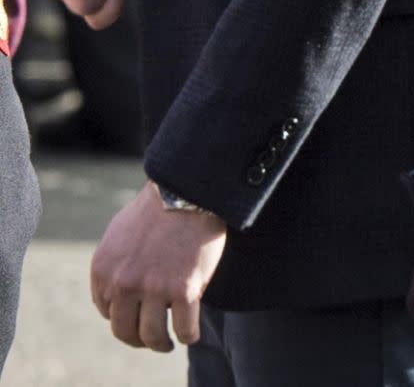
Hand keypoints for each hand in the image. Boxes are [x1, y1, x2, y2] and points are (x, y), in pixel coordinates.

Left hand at [91, 183, 225, 350]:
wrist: (189, 189)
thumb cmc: (157, 209)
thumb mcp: (119, 234)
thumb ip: (113, 266)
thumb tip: (115, 296)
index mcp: (103, 269)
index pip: (107, 312)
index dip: (124, 315)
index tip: (138, 314)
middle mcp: (124, 283)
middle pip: (125, 331)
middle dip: (138, 340)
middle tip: (151, 339)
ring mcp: (154, 288)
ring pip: (153, 336)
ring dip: (161, 344)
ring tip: (169, 342)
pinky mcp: (184, 290)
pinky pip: (184, 330)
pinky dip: (188, 336)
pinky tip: (190, 333)